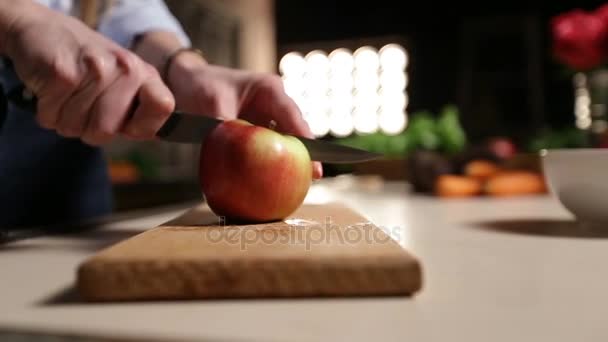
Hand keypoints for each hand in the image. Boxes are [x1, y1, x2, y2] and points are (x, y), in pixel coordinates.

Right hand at [4, 3, 173, 144]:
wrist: (42, 28)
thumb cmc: (85, 62)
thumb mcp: (121, 80)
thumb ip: (136, 108)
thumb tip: (151, 135)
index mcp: (143, 73)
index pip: (163, 107)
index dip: (143, 127)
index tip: (127, 125)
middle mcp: (125, 69)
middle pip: (106, 131)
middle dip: (87, 128)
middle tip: (82, 105)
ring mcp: (95, 70)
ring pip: (76, 127)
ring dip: (64, 119)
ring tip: (66, 94)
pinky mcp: (63, 73)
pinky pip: (52, 117)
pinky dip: (46, 111)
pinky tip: (51, 90)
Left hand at [167, 52, 322, 178]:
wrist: (187, 83)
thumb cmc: (201, 85)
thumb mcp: (213, 103)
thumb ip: (228, 125)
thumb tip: (237, 150)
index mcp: (269, 90)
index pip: (293, 115)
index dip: (305, 137)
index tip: (314, 157)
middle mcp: (274, 102)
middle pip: (295, 130)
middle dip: (305, 153)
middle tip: (315, 175)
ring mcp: (268, 116)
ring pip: (286, 139)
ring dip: (290, 158)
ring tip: (301, 181)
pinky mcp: (259, 129)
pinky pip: (269, 145)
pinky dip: (272, 160)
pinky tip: (275, 178)